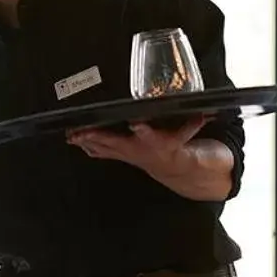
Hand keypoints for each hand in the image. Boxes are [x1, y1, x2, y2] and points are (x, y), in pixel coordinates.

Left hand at [66, 116, 207, 176]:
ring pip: (102, 147)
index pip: (150, 134)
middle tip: (83, 131)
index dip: (143, 130)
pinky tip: (72, 139)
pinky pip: (98, 151)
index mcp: (154, 141)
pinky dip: (85, 145)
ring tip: (72, 134)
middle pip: (115, 143)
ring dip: (86, 141)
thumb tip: (205, 110)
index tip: (135, 123)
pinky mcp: (118, 154)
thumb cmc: (178, 145)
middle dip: (98, 137)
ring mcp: (125, 153)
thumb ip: (193, 122)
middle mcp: (137, 149)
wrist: (171, 166)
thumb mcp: (188, 133)